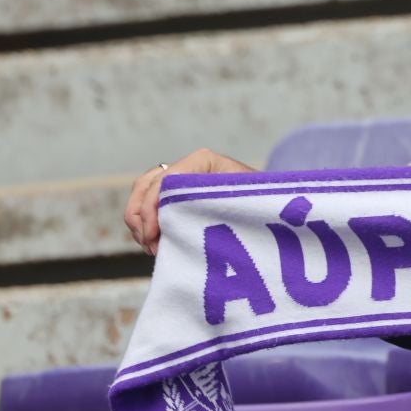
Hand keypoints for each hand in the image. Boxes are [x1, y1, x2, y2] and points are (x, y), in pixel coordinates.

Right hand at [123, 148, 256, 255]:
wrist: (270, 209)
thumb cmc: (260, 203)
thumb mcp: (242, 201)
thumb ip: (215, 202)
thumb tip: (179, 216)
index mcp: (203, 161)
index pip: (164, 180)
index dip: (152, 208)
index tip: (154, 235)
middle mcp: (186, 168)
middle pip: (144, 186)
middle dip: (141, 218)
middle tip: (151, 245)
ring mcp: (178, 183)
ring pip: (140, 198)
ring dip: (140, 225)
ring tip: (154, 248)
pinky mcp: (175, 199)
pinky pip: (147, 209)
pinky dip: (145, 227)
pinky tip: (156, 245)